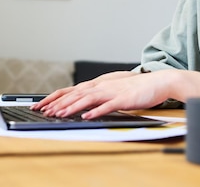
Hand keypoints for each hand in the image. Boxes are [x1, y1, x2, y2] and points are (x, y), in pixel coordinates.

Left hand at [31, 70, 176, 119]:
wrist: (158, 82)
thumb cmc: (137, 88)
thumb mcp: (114, 90)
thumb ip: (99, 96)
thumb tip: (84, 105)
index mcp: (99, 84)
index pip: (72, 90)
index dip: (55, 97)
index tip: (41, 105)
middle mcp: (102, 86)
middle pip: (76, 93)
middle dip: (58, 103)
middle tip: (43, 111)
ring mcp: (112, 92)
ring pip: (88, 99)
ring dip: (72, 107)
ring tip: (59, 114)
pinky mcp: (123, 99)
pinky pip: (107, 106)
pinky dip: (96, 111)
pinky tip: (87, 116)